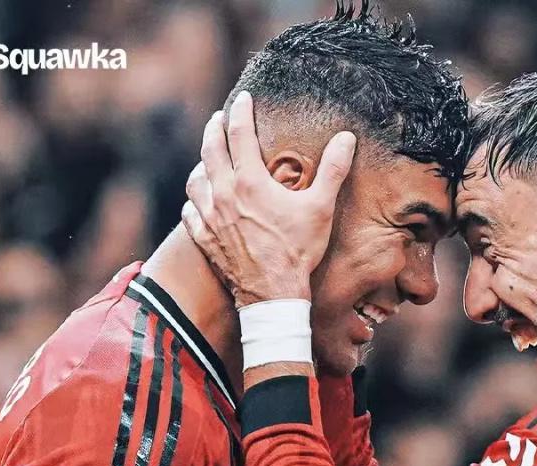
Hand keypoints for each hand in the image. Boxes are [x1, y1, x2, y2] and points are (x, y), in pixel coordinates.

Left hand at [183, 92, 355, 306]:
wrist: (273, 295)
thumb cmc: (297, 252)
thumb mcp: (320, 209)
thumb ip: (332, 170)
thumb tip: (346, 138)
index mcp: (250, 181)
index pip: (239, 133)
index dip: (241, 111)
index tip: (243, 99)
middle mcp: (224, 194)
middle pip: (210, 149)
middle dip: (214, 129)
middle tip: (218, 120)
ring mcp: (210, 218)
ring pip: (195, 179)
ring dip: (201, 164)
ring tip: (207, 159)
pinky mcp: (204, 239)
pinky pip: (190, 211)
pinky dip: (193, 200)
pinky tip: (198, 199)